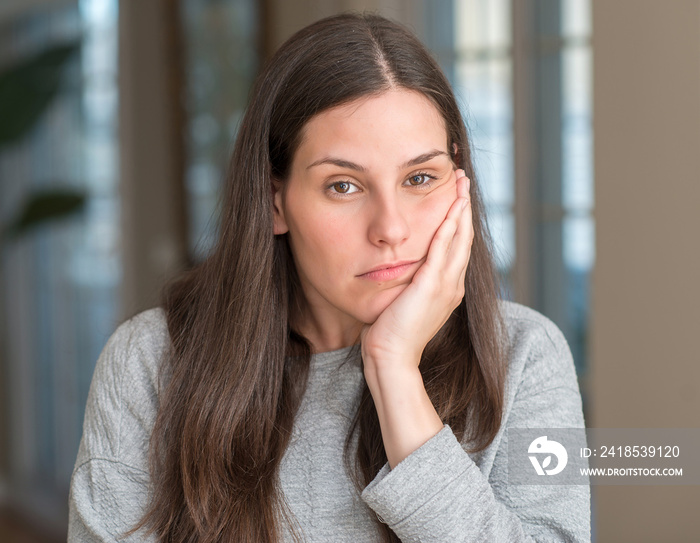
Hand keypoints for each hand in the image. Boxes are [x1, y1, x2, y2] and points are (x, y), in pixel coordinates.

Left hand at [360, 169, 472, 368]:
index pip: (457, 246)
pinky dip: (449, 226)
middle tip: (463, 179)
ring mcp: (446, 285)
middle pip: (464, 237)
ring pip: (459, 238)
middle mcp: (453, 285)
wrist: (391, 356)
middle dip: (464, 205)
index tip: (456, 196)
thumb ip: (408, 283)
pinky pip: (443, 248)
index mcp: (448, 288)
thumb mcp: (404, 302)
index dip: (459, 219)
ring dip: (460, 208)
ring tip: (460, 183)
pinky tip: (451, 206)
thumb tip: (396, 267)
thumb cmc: (391, 332)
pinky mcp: (432, 286)